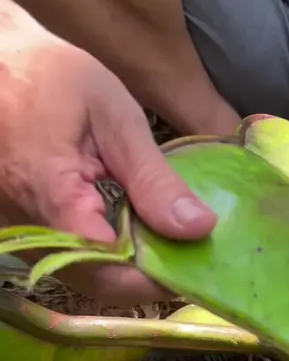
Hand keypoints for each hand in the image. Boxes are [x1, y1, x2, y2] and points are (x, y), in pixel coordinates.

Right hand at [0, 0, 216, 304]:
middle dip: (149, 277)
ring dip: (128, 268)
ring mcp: (17, 234)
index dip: (158, 278)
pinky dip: (105, 254)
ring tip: (167, 238)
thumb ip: (154, 180)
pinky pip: (67, 259)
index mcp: (53, 199)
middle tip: (189, 252)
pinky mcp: (18, 231)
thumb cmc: (51, 77)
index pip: (112, 270)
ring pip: (82, 276)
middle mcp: (27, 230)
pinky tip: (131, 228)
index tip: (198, 265)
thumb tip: (199, 228)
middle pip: (99, 283)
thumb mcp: (115, 117)